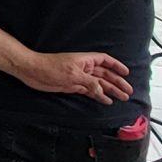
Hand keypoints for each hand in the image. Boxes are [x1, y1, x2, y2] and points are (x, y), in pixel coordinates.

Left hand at [10, 49, 131, 102]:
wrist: (33, 72)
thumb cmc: (51, 67)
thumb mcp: (73, 75)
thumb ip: (90, 83)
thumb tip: (103, 91)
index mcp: (85, 60)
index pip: (105, 61)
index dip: (116, 66)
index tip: (126, 73)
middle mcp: (84, 68)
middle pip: (105, 74)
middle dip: (117, 82)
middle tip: (128, 91)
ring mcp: (79, 77)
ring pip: (99, 84)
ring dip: (110, 90)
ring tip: (122, 97)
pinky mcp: (73, 86)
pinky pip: (89, 91)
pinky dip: (98, 96)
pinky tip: (106, 100)